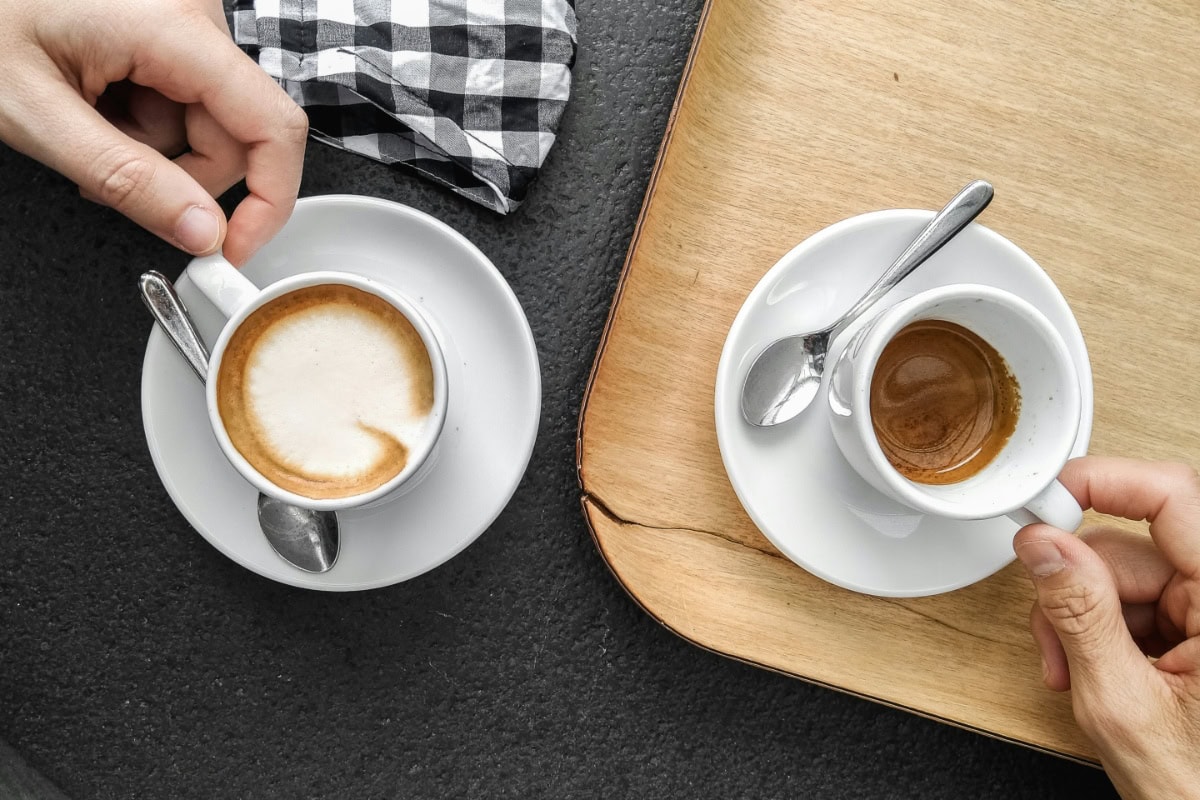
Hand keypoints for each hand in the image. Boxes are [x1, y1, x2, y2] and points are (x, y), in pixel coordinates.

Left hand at [0, 0, 306, 263]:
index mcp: (174, 26)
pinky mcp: (173, 31)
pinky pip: (186, 101)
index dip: (268, 199)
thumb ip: (126, 179)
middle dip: (178, 174)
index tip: (234, 248)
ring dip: (151, 148)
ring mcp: (185, 21)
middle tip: (106, 177)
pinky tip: (96, 105)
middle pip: (235, 135)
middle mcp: (194, 15)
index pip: (272, 126)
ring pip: (207, 125)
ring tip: (85, 124)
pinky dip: (143, 121)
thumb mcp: (37, 113)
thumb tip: (204, 231)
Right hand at [1014, 456, 1199, 799]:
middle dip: (1077, 587)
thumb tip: (1045, 547)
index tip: (1048, 497)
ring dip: (1083, 619)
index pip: (1176, 498)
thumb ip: (1079, 617)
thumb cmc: (1197, 789)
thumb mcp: (1121, 704)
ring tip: (1075, 673)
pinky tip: (1095, 672)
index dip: (1106, 483)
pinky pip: (1134, 602)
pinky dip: (1100, 632)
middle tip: (1054, 635)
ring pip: (1124, 576)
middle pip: (1134, 546)